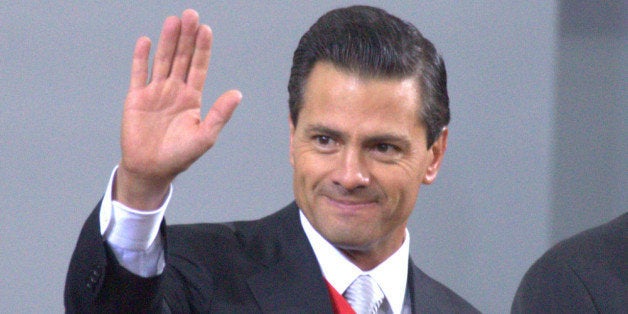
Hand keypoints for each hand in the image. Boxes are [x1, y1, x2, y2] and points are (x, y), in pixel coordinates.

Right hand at [115, 9, 241, 208]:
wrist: (151, 169)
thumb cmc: (179, 156)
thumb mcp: (205, 136)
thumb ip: (220, 114)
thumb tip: (238, 94)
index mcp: (192, 98)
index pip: (199, 67)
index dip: (202, 48)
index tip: (206, 29)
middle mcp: (175, 91)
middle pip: (181, 58)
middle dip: (187, 37)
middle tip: (191, 15)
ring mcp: (155, 92)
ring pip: (163, 61)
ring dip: (168, 41)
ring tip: (173, 21)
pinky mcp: (136, 98)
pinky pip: (139, 73)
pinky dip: (142, 58)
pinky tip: (146, 41)